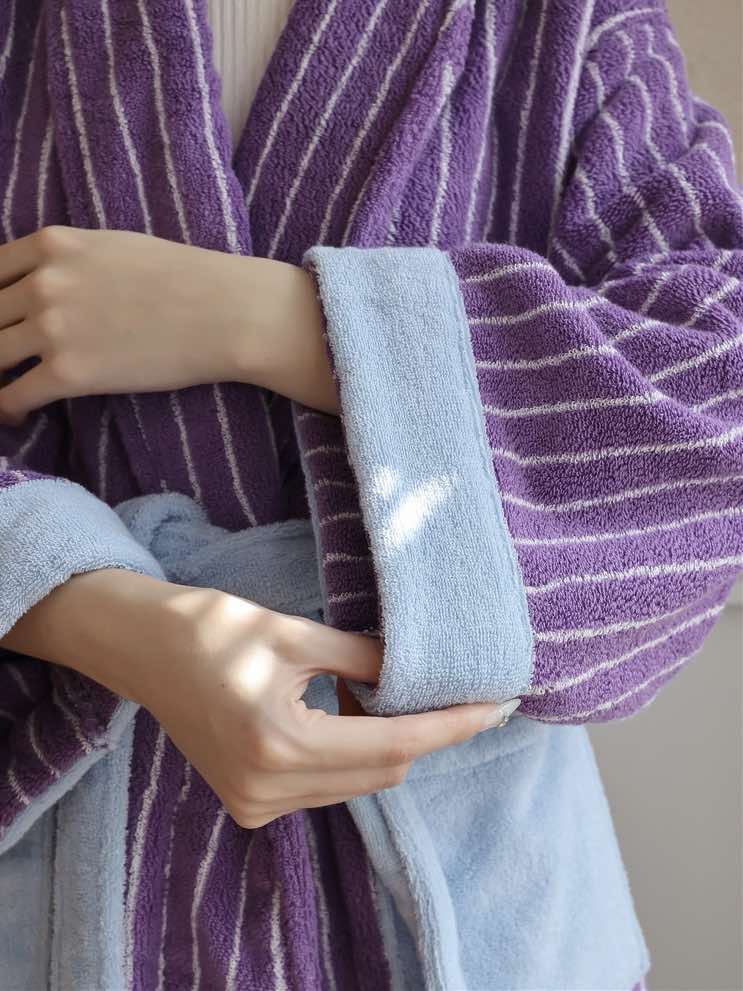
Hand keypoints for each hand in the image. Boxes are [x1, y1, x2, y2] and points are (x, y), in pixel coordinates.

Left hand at [0, 225, 337, 421]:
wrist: (225, 312)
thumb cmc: (186, 277)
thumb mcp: (116, 246)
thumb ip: (70, 259)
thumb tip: (48, 284)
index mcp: (54, 245)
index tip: (0, 322)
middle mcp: (43, 282)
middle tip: (4, 359)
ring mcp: (52, 328)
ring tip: (3, 390)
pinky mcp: (69, 372)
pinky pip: (13, 395)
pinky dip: (6, 409)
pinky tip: (15, 415)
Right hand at [124, 587, 516, 827]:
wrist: (141, 648)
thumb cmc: (211, 627)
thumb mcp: (294, 632)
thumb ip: (362, 658)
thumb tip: (418, 671)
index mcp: (280, 744)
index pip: (395, 743)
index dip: (452, 725)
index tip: (499, 705)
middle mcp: (270, 789)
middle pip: (383, 770)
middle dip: (425, 732)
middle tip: (453, 689)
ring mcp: (257, 804)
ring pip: (358, 782)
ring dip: (386, 742)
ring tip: (380, 690)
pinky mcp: (250, 804)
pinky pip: (327, 786)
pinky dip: (351, 753)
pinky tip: (344, 711)